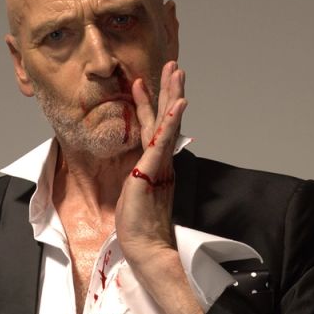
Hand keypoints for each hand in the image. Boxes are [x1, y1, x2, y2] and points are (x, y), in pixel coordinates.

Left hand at [115, 59, 187, 267]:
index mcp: (156, 166)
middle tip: (173, 66)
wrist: (146, 247)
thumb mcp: (134, 195)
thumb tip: (137, 172)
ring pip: (168, 124)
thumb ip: (139, 179)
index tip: (144, 83)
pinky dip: (171, 121)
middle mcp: (161, 162)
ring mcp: (160, 165)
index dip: (151, 105)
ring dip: (172, 96)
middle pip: (167, 120)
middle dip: (169, 91)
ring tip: (176, 72)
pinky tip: (179, 103)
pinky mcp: (155, 171)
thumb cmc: (138, 226)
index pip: (154, 128)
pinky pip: (164, 142)